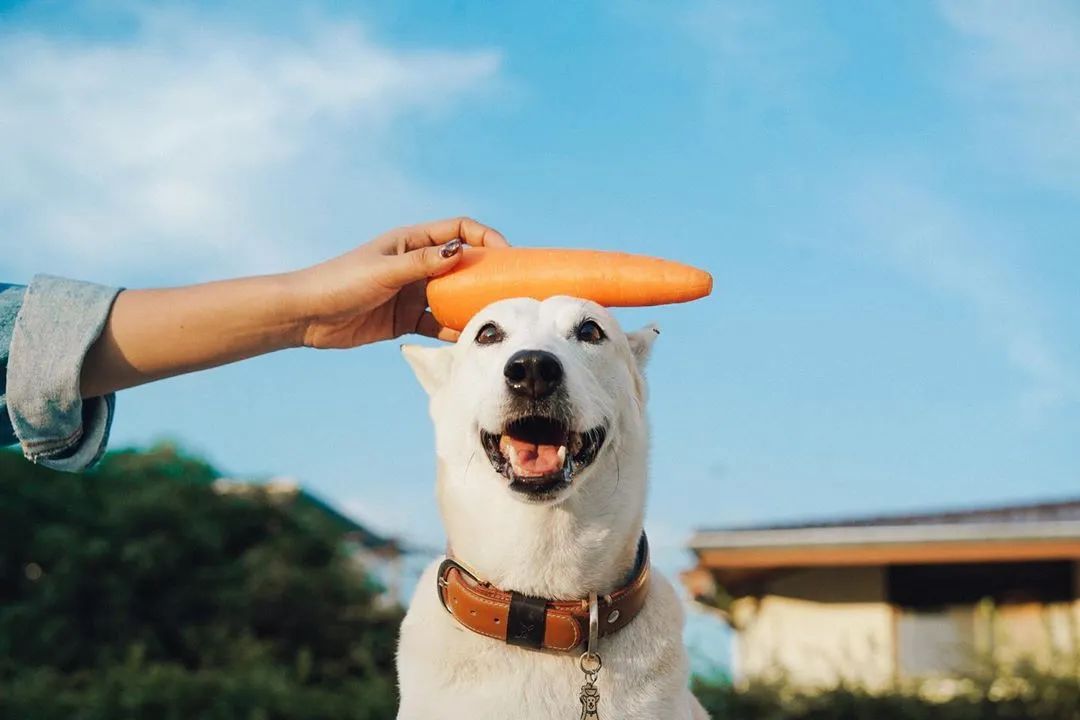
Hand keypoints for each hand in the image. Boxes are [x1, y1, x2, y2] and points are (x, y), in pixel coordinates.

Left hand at [288, 217, 507, 347]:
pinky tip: (468, 339)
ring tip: (494, 317)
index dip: (486, 238)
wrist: (306, 316)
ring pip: (453, 296)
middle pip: (462, 265)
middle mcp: (417, 264)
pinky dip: (453, 330)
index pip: (460, 230)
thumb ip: (423, 263)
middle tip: (510, 289)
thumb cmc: (340, 282)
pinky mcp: (406, 319)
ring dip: (472, 305)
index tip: (506, 256)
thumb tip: (461, 253)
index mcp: (412, 241)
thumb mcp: (385, 271)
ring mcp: (413, 292)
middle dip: (487, 274)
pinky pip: (438, 323)